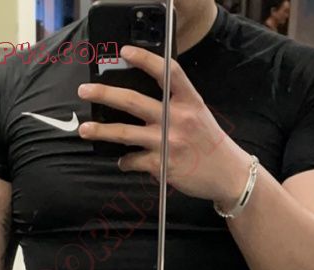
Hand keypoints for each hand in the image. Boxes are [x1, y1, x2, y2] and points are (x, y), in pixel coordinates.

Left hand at [77, 45, 250, 202]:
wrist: (228, 174)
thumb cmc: (210, 143)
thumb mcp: (199, 113)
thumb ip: (175, 103)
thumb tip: (140, 101)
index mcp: (189, 101)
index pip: (166, 72)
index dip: (144, 59)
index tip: (125, 51)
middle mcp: (177, 119)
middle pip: (133, 101)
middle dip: (105, 94)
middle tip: (85, 91)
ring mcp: (168, 143)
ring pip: (125, 133)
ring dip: (101, 131)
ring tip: (85, 129)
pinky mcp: (162, 166)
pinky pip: (133, 160)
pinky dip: (125, 162)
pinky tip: (123, 162)